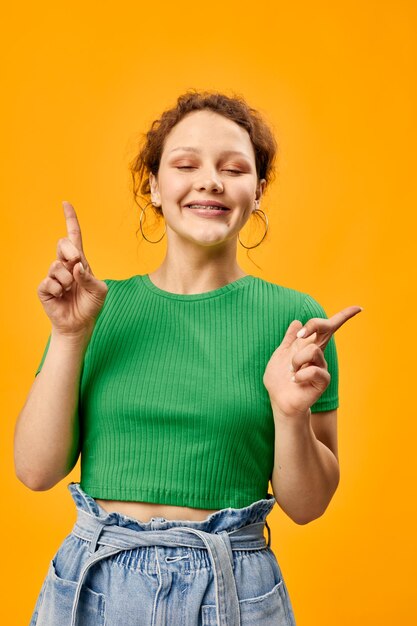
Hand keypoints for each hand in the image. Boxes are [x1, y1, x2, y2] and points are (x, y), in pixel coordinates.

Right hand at [37, 201, 107, 336]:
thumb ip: (90, 277)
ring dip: (67, 280)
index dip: (70, 220)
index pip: (74, 236)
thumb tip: (76, 266)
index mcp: (80, 262)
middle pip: (62, 244)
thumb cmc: (91, 305)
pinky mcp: (44, 288)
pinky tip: (62, 296)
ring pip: (56, 266)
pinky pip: (49, 282)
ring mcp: (53, 276)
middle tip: (76, 264)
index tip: (66, 203)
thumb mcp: (99, 291)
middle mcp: (65, 265)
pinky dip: (59, 290)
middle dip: (70, 252)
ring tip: (71, 291)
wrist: (80, 324)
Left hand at [262, 306, 362, 419]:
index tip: (358, 308)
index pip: (328, 328)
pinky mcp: (323, 380)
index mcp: (308, 345)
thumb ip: (288, 340)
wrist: (279, 401)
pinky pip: (313, 370)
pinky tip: (295, 381)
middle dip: (314, 324)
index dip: (343, 316)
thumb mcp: (280, 355)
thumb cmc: (279, 380)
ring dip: (296, 361)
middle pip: (326, 328)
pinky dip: (300, 375)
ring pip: (312, 350)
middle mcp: (318, 354)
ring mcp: (322, 366)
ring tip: (291, 372)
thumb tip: (297, 322)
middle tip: (301, 335)